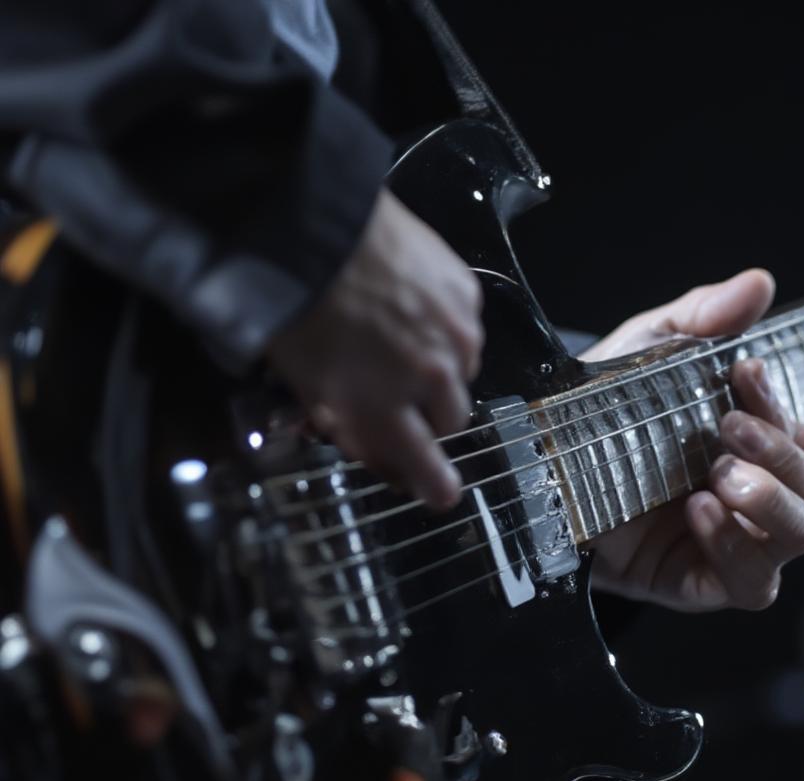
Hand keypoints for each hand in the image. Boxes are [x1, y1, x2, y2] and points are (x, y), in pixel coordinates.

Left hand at [267, 189, 483, 509]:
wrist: (313, 224)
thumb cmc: (296, 304)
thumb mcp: (306, 384)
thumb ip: (349, 424)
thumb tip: (375, 447)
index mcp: (383, 408)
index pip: (425, 466)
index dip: (435, 484)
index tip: (443, 493)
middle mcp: (429, 378)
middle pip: (453, 420)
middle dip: (432, 416)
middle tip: (405, 395)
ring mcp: (454, 335)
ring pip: (464, 373)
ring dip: (442, 369)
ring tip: (406, 341)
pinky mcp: (465, 294)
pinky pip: (467, 329)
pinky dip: (446, 329)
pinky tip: (414, 308)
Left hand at [587, 270, 803, 611]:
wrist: (539, 473)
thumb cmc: (597, 415)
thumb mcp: (644, 354)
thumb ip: (700, 318)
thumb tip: (760, 283)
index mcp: (752, 449)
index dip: (783, 405)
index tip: (744, 372)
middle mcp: (751, 499)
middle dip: (785, 456)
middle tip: (729, 430)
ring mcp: (730, 544)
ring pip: (801, 536)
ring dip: (772, 500)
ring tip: (716, 475)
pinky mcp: (698, 584)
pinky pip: (752, 583)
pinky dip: (735, 545)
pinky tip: (700, 510)